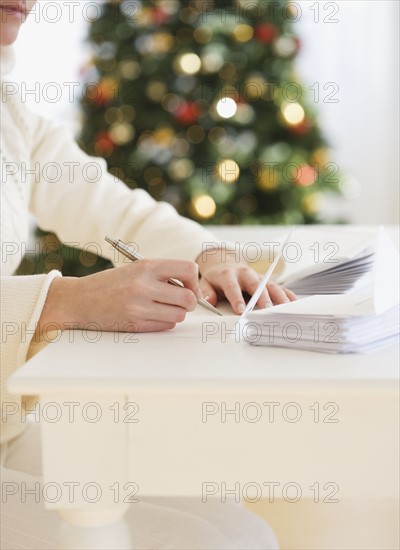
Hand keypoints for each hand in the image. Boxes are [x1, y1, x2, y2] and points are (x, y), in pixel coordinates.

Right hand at [37, 259, 201, 334]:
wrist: (80, 300)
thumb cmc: (111, 283)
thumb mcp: (136, 268)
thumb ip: (163, 274)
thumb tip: (193, 288)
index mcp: (146, 266)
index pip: (188, 270)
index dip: (193, 281)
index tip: (189, 286)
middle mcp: (144, 285)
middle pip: (188, 298)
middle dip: (190, 302)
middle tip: (182, 301)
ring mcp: (139, 307)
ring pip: (179, 315)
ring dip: (176, 313)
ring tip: (162, 307)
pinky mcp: (135, 324)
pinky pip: (165, 326)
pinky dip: (164, 322)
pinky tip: (150, 315)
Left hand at [196, 253, 295, 314]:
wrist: (224, 263)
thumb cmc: (215, 277)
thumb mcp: (205, 282)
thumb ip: (207, 292)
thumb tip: (210, 301)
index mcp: (228, 275)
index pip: (233, 287)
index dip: (236, 298)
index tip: (240, 311)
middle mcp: (245, 274)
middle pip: (255, 285)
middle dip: (262, 296)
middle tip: (267, 308)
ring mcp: (257, 276)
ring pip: (270, 285)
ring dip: (278, 296)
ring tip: (285, 307)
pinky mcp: (266, 280)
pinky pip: (278, 286)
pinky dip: (287, 294)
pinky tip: (294, 302)